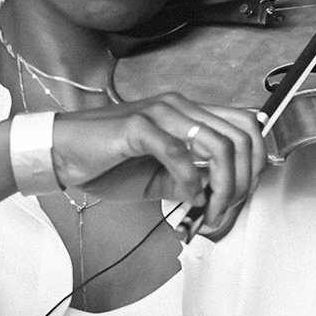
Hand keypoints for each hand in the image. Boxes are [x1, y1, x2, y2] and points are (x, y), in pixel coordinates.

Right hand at [46, 93, 267, 233]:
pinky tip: (185, 196)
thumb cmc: (106, 161)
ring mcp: (159, 113)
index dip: (255, 161)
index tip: (242, 194)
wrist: (61, 153)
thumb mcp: (159, 177)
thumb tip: (218, 197)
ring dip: (222, 186)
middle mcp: (178, 106)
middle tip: (226, 209)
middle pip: (239, 137)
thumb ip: (191, 181)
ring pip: (217, 145)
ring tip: (210, 209)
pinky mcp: (138, 126)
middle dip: (242, 181)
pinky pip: (178, 152)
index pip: (244, 125)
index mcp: (187, 113)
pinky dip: (189, 180)